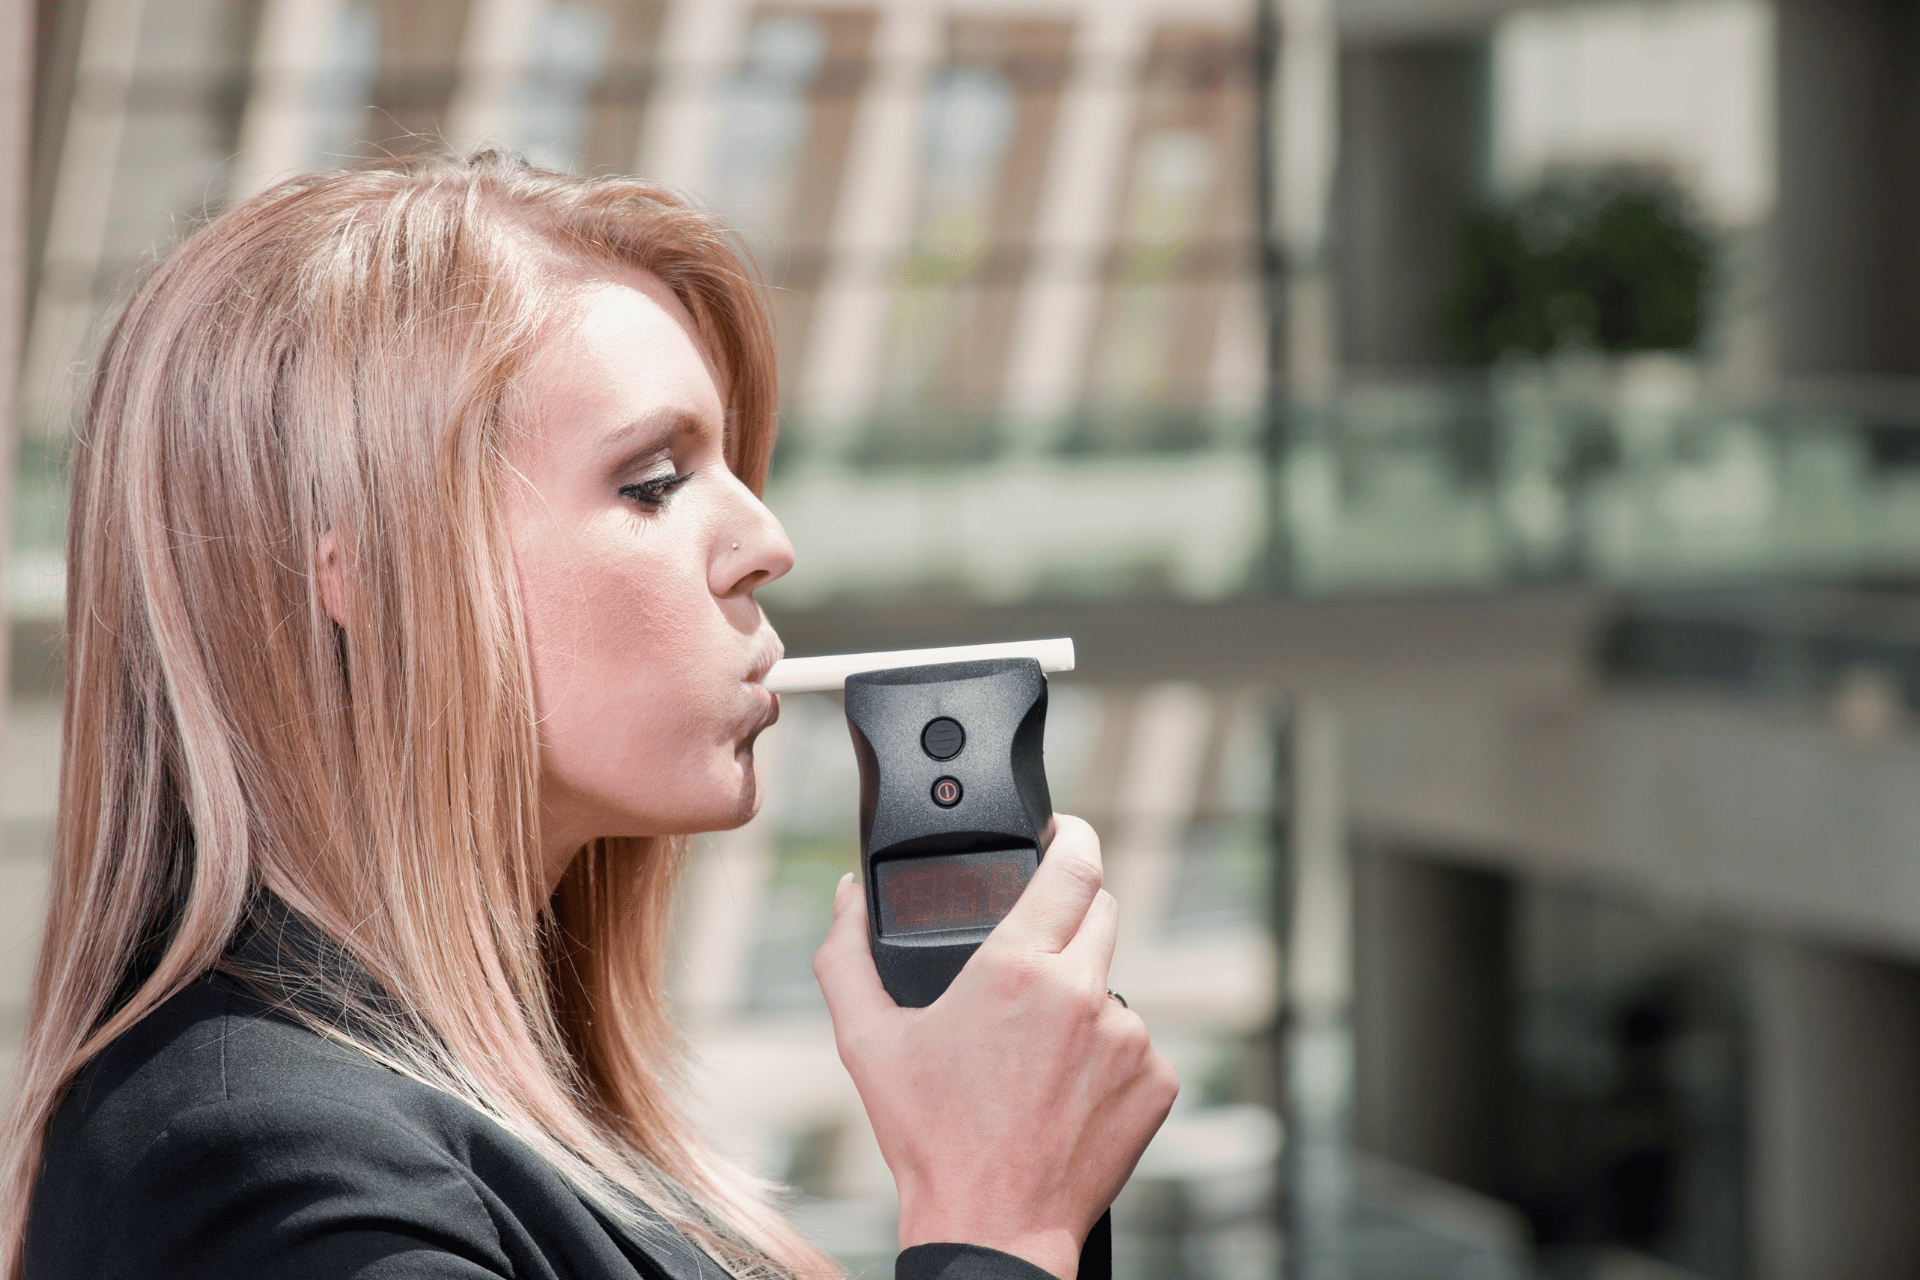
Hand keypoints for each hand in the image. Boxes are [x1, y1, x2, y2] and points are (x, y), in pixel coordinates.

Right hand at [812, 815, 1178, 1279]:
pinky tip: (1064, 1086)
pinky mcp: (1155, 1079)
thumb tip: (847, 898)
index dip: (1071, 835)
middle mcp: (1081, 992)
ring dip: (1083, 995)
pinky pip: (1137, 1042)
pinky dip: (1107, 1054)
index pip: (1072, 864)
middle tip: (1033, 951)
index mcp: (1015, 968)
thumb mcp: (866, 1042)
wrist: (992, 1227)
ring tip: (1036, 1047)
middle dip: (1070, 916)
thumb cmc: (930, 1139)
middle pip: (1101, 909)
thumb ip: (847, 955)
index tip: (1063, 832)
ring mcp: (1126, 1037)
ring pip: (1113, 981)